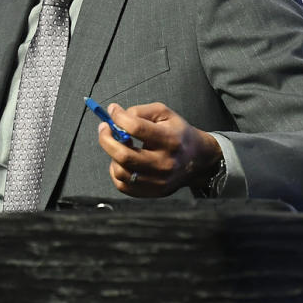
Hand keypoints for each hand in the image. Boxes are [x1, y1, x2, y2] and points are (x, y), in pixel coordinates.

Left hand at [97, 102, 221, 197]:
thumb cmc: (178, 133)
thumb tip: (114, 114)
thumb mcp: (164, 113)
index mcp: (170, 140)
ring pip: (121, 172)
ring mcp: (159, 181)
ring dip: (112, 156)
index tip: (113, 111)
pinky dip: (117, 172)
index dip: (118, 117)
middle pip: (124, 155)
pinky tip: (123, 161)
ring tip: (119, 146)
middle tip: (104, 129)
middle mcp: (165, 163)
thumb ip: (139, 111)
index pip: (136, 128)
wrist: (197, 159)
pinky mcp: (154, 191)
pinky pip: (123, 186)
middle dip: (106, 139)